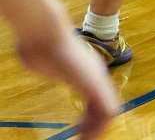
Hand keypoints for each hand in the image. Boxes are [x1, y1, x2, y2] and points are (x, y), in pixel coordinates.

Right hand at [17, 25, 118, 139]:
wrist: (44, 31)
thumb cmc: (38, 45)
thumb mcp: (44, 62)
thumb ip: (50, 68)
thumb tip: (40, 64)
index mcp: (86, 69)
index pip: (97, 97)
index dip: (90, 115)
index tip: (78, 128)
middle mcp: (96, 72)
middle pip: (106, 105)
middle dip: (95, 125)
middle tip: (82, 138)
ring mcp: (98, 77)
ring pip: (110, 111)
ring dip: (98, 129)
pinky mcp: (95, 83)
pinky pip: (107, 111)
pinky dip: (99, 127)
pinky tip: (83, 135)